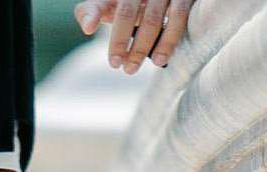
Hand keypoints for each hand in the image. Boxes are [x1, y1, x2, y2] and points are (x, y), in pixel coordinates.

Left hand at [75, 0, 191, 74]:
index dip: (114, 37)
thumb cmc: (132, 1)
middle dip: (130, 45)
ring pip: (154, 18)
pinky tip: (163, 59)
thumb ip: (93, 11)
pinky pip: (180, 16)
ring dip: (149, 45)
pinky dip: (170, 40)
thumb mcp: (110, 3)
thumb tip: (87, 27)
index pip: (115, 11)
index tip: (114, 63)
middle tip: (126, 70)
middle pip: (130, 13)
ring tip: (144, 66)